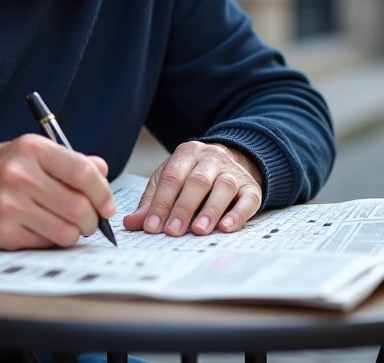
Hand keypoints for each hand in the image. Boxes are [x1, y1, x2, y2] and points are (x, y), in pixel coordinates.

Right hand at [0, 134, 114, 249]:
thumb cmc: (6, 170)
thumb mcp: (35, 153)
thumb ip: (71, 161)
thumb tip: (102, 171)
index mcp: (33, 149)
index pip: (82, 172)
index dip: (103, 192)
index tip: (107, 205)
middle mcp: (20, 175)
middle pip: (78, 206)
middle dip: (93, 220)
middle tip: (91, 221)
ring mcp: (9, 205)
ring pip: (66, 231)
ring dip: (75, 233)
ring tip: (69, 226)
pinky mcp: (3, 232)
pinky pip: (46, 245)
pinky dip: (53, 241)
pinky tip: (44, 230)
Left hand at [123, 141, 262, 236]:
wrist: (234, 160)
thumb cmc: (195, 175)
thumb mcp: (170, 180)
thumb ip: (152, 202)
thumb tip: (132, 223)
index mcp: (188, 153)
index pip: (172, 177)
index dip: (161, 202)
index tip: (152, 226)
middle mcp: (212, 159)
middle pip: (198, 181)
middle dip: (183, 208)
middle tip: (172, 231)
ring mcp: (233, 172)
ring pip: (224, 187)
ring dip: (210, 211)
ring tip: (198, 230)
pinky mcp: (251, 187)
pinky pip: (248, 199)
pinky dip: (238, 215)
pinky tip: (226, 228)